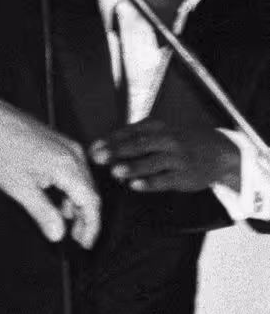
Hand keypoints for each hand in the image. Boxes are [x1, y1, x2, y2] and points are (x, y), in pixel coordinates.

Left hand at [0, 98, 100, 246]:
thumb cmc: (2, 150)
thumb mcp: (20, 188)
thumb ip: (42, 213)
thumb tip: (58, 234)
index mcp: (68, 166)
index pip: (91, 202)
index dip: (91, 226)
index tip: (85, 243)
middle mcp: (74, 155)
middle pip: (90, 193)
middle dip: (85, 218)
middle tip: (77, 238)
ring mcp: (69, 148)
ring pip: (83, 183)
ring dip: (77, 205)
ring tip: (65, 222)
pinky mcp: (61, 145)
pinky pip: (75, 172)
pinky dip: (70, 190)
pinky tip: (58, 201)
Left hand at [90, 119, 238, 193]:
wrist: (220, 152)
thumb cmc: (180, 142)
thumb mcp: (161, 133)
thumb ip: (134, 139)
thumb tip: (102, 149)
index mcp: (158, 127)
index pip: (130, 132)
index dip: (110, 141)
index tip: (92, 149)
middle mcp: (167, 140)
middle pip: (139, 145)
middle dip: (117, 151)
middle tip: (97, 158)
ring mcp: (177, 158)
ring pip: (152, 162)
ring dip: (133, 167)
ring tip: (115, 172)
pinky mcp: (184, 176)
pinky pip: (165, 179)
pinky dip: (150, 182)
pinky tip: (135, 185)